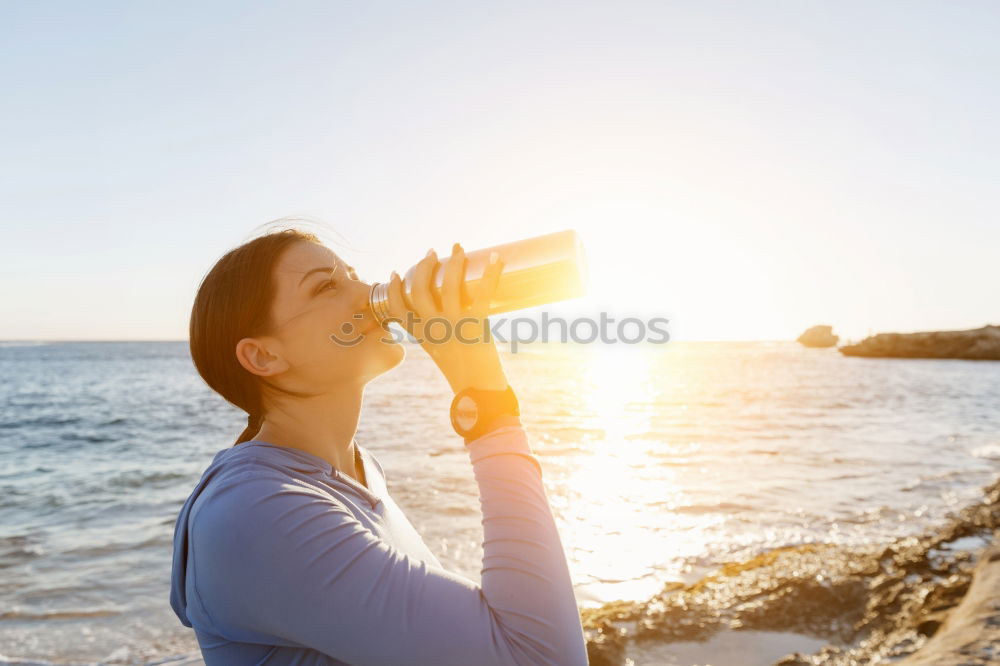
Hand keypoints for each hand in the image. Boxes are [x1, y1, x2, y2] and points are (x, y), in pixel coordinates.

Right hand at [385, 243, 508, 394]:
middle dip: (424, 267)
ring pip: (449, 286)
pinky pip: (483, 294)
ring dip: (454, 263)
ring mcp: (454, 326)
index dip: (393, 289)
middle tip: (432, 254)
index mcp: (422, 336)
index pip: (397, 309)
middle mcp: (434, 329)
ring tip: (458, 249)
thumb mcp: (440, 351)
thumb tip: (446, 309)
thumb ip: (438, 332)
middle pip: (419, 290)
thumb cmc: (462, 372)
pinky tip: (496, 258)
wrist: (479, 392)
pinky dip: (491, 273)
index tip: (396, 273)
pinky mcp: (477, 326)